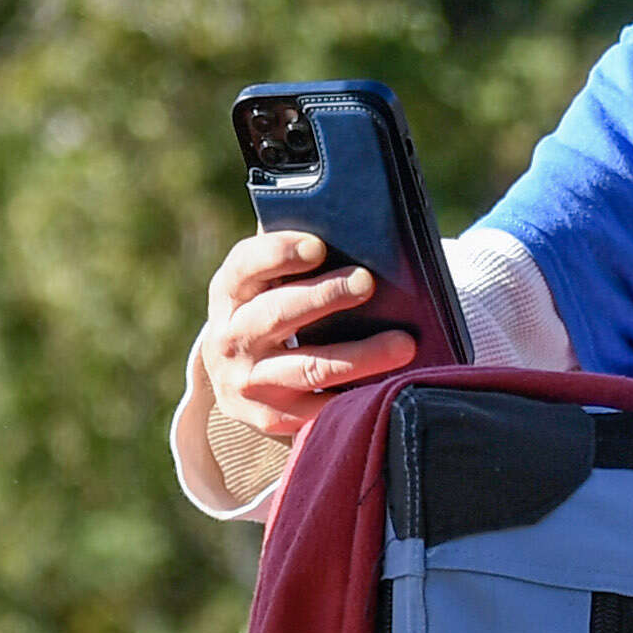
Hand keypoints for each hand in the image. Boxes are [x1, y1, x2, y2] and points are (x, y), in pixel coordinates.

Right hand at [198, 229, 423, 443]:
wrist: (239, 377)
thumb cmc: (269, 310)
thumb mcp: (265, 282)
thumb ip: (289, 252)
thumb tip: (339, 216)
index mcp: (229, 292)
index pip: (245, 266)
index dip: (279, 254)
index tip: (319, 246)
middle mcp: (229, 338)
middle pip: (278, 314)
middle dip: (325, 297)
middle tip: (368, 282)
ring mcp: (248, 381)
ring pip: (308, 367)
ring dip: (359, 356)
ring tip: (404, 343)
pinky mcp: (269, 417)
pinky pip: (318, 410)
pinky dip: (354, 398)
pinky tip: (389, 387)